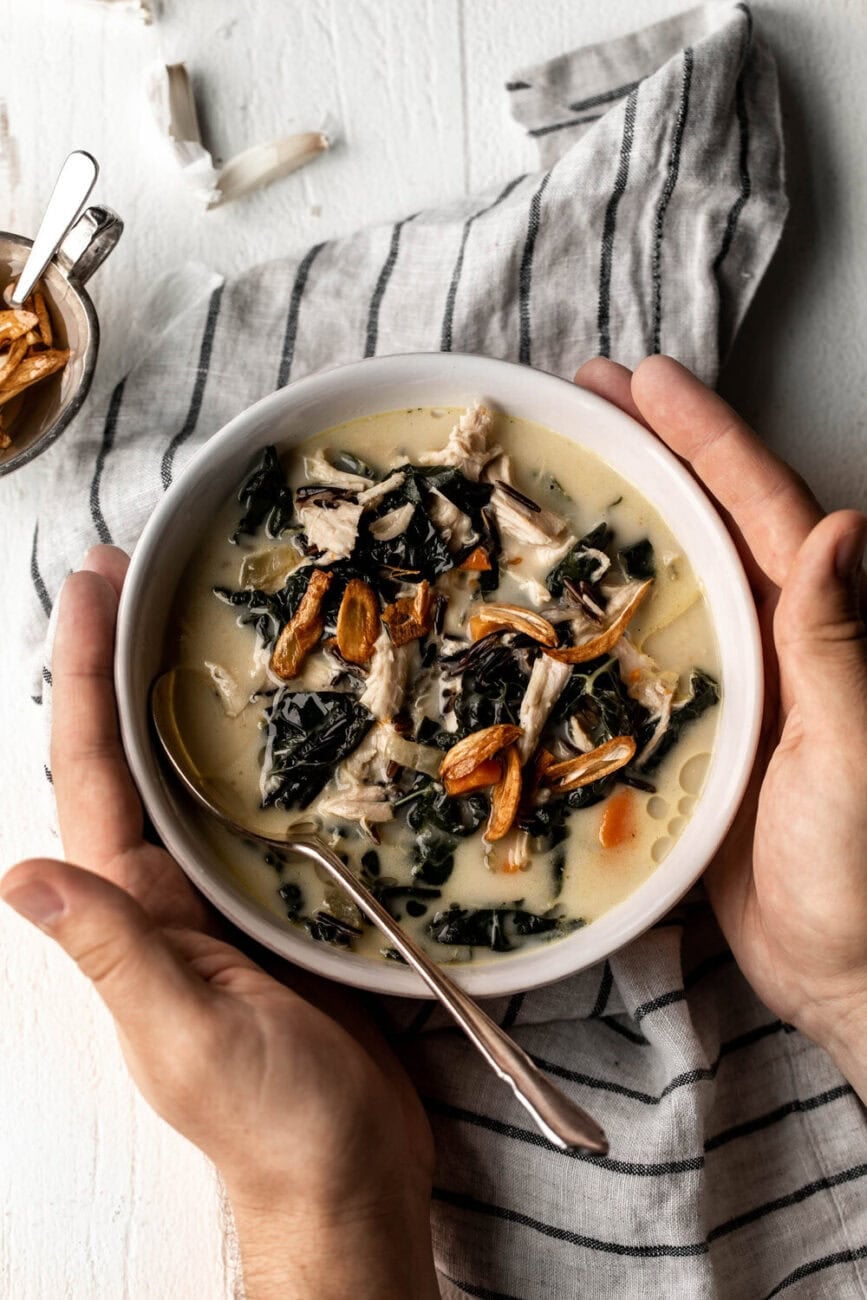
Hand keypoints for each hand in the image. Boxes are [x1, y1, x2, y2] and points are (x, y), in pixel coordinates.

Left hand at [1, 549, 437, 1299]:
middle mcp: (162, 891)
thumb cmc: (273, 1121)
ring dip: (180, 692)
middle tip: (133, 571)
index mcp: (130, 911)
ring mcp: (221, 895)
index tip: (92, 590)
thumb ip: (114, 953)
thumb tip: (19, 872)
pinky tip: (278, 711)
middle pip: (129, 755)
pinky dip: (253, 750)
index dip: (86, 677)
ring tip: (190, 612)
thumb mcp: (187, 1036)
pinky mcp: (280, 904)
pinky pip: (254, 809)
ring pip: (191, 773)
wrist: (348, 1173)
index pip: (90, 773)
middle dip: (120, 661)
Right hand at [575, 357, 866, 1094]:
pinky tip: (548, 606)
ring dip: (616, 524)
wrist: (843, 977)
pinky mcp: (689, 740)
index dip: (704, 437)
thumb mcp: (852, 756)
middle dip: (650, 453)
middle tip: (582, 399)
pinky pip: (635, 662)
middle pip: (706, 524)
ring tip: (557, 474)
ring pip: (665, 583)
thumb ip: (838, 647)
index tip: (646, 380)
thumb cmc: (864, 878)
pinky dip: (593, 622)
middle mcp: (771, 644)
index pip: (756, 508)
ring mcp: (729, 689)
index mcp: (812, 632)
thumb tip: (839, 527)